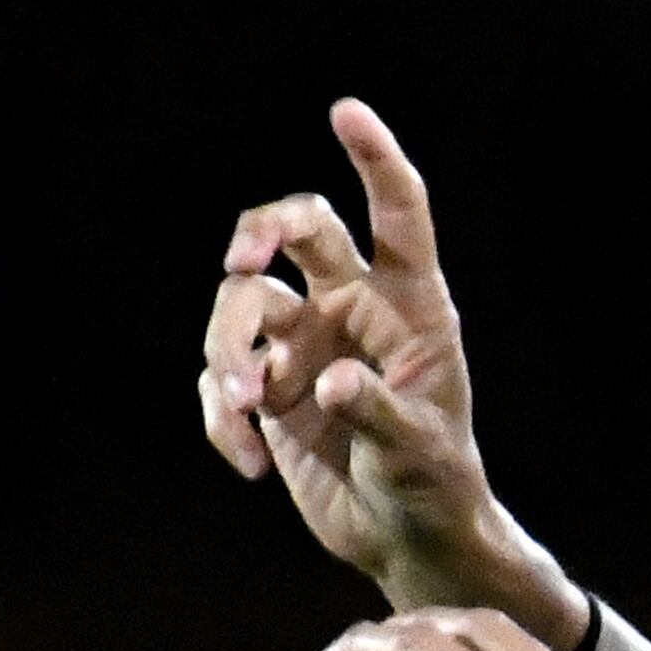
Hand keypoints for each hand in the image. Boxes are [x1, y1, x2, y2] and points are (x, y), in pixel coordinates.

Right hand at [199, 102, 583, 642]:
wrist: (405, 538)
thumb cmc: (433, 485)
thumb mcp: (419, 453)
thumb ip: (379, 413)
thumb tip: (333, 381)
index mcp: (410, 305)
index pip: (395, 214)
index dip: (373, 159)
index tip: (345, 113)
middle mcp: (351, 309)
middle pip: (298, 231)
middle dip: (262, 232)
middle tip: (242, 262)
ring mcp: (303, 344)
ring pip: (241, 305)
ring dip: (227, 349)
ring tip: (245, 406)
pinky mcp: (265, 389)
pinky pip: (218, 379)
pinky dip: (222, 417)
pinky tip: (252, 464)